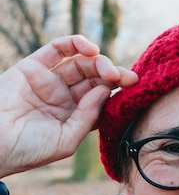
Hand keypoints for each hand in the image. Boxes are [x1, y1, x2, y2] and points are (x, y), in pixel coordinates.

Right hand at [0, 35, 137, 177]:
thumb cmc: (29, 150)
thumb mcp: (66, 140)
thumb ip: (87, 116)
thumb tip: (105, 90)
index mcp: (74, 117)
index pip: (101, 99)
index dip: (116, 92)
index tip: (133, 87)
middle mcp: (64, 97)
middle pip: (94, 79)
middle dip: (112, 75)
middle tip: (125, 78)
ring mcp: (49, 81)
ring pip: (80, 63)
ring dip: (98, 62)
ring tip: (108, 69)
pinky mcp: (33, 67)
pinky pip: (58, 49)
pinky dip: (75, 44)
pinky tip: (90, 49)